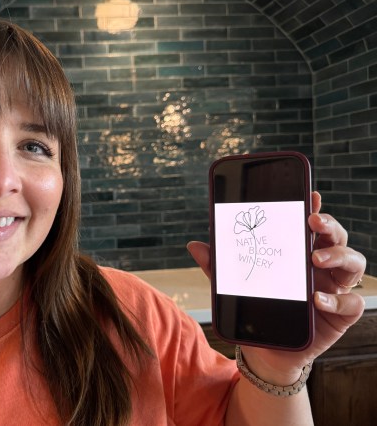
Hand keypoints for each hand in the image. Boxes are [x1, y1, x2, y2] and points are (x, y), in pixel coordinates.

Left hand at [187, 191, 365, 384]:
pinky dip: (337, 300)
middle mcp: (320, 267)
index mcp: (297, 254)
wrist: (264, 352)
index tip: (311, 196)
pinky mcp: (340, 315)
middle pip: (337, 237)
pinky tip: (316, 299)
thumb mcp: (234, 287)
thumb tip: (194, 246)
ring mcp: (334, 289)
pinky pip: (352, 304)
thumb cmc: (255, 311)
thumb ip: (218, 267)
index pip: (311, 227)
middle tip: (312, 221)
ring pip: (354, 263)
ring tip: (315, 259)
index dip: (315, 209)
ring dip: (339, 255)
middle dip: (329, 225)